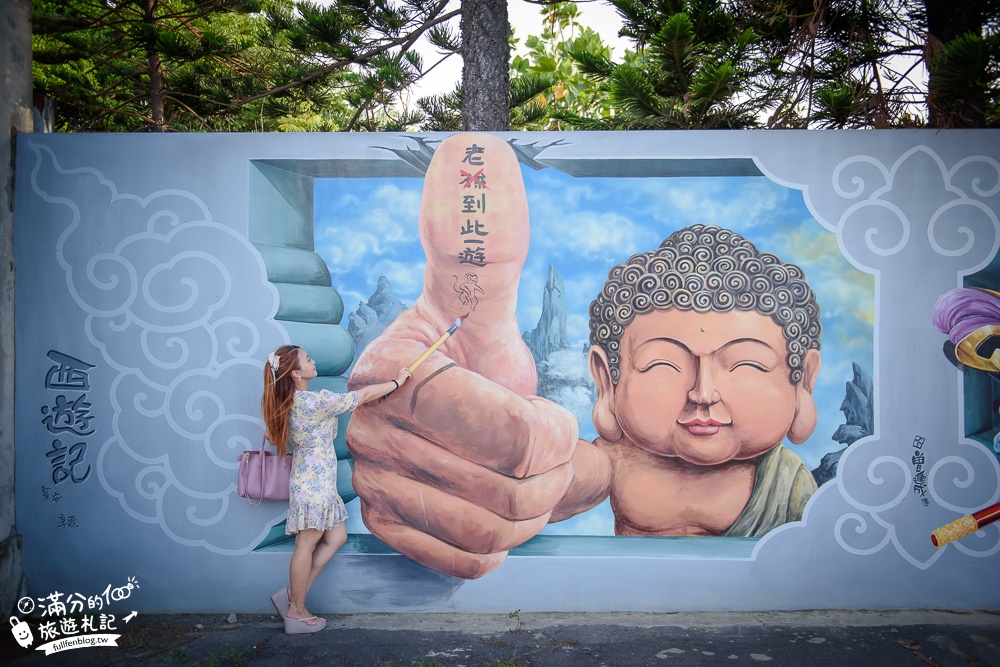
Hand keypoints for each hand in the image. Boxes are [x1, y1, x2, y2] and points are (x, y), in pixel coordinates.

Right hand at [347, 133, 580, 577]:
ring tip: (535, 481)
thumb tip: (478, 156)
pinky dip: (502, 543)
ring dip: (533, 512)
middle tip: (554, 454)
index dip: (550, 435)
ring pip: (490, 531)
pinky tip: (504, 508)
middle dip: (552, 477)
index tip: (556, 421)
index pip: (503, 432)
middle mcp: (371, 433)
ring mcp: (373, 486)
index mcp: (396, 373)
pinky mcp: (387, 528)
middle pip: (507, 490)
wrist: (444, 399)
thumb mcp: (481, 298)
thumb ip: (481, 243)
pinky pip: (463, 560)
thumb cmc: (471, 347)